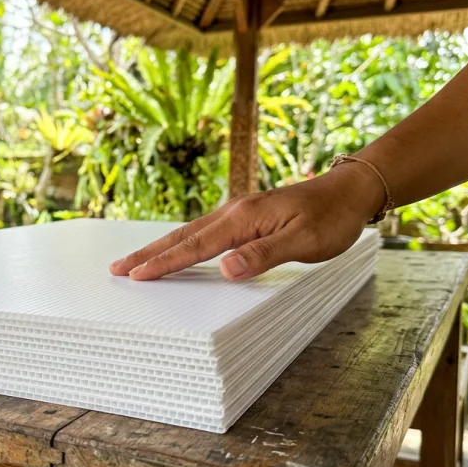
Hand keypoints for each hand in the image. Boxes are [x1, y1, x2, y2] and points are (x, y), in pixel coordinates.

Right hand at [108, 163, 385, 280]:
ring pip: (190, 233)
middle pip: (182, 236)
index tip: (136, 275)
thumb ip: (263, 255)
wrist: (350, 191)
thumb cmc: (331, 218)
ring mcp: (238, 213)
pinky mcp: (245, 217)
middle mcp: (233, 212)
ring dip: (161, 247)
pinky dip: (182, 242)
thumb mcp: (304, 241)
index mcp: (243, 219)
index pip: (195, 246)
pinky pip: (204, 232)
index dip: (165, 263)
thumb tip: (224, 269)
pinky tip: (177, 249)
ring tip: (136, 261)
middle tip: (116, 268)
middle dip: (148, 254)